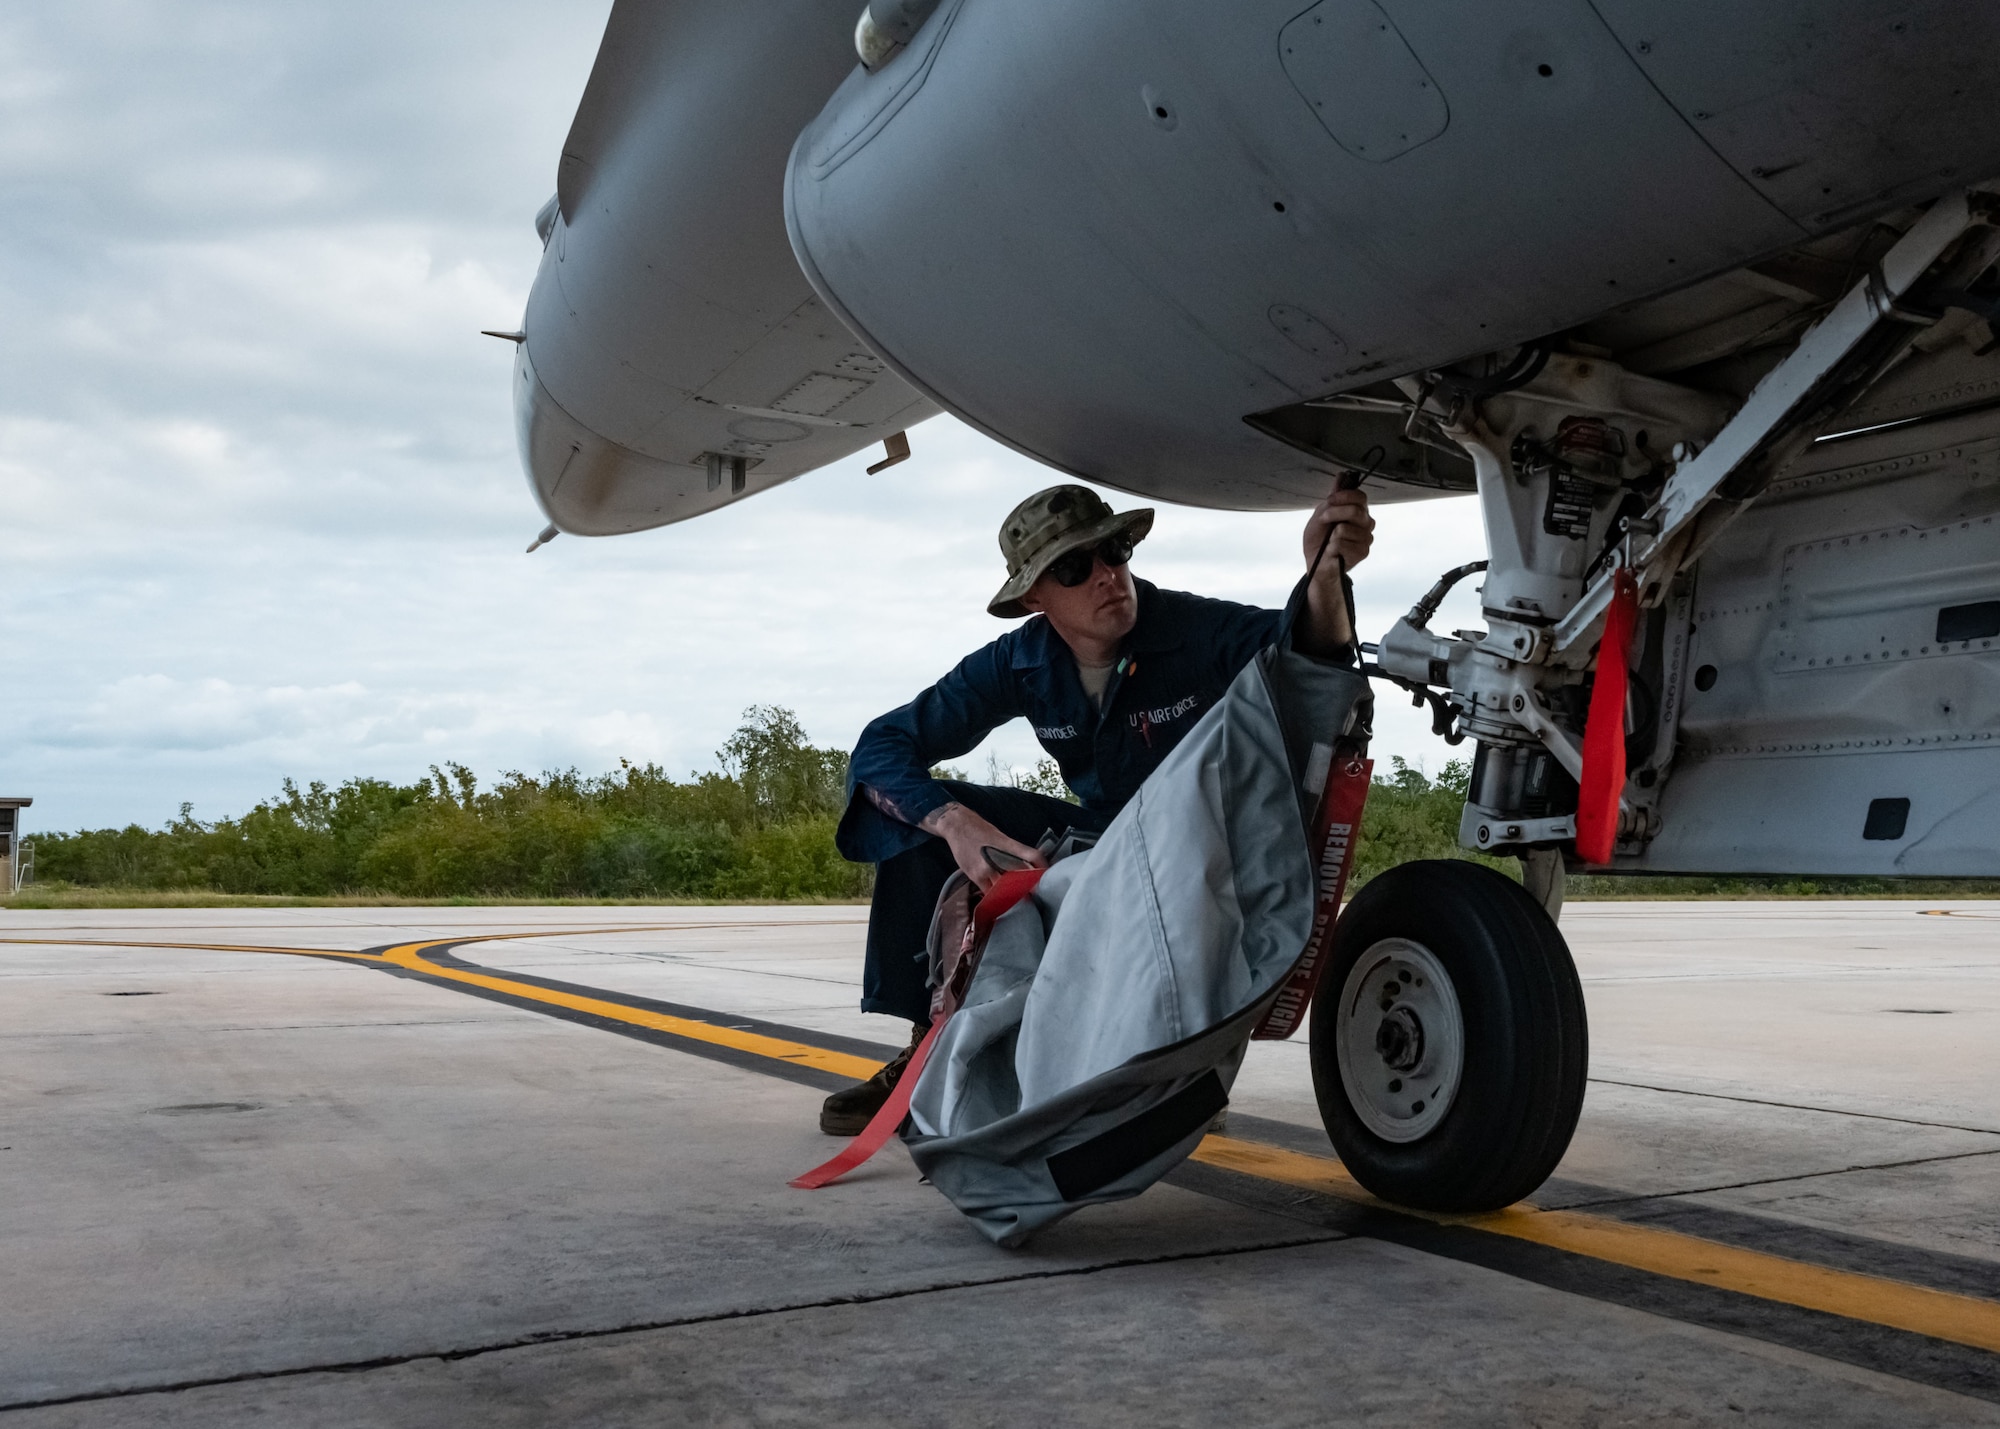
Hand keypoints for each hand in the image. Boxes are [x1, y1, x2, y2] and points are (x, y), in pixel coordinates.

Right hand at [919, 802, 1045, 891]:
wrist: (958, 826)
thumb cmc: (982, 830)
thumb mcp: (1001, 837)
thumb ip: (1013, 852)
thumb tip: (1028, 866)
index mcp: (1009, 845)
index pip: (1032, 856)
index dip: (1043, 867)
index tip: (1048, 875)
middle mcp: (999, 858)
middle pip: (1021, 877)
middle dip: (1029, 887)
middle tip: (1036, 895)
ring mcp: (987, 869)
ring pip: (1005, 888)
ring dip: (1013, 895)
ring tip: (1020, 901)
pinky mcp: (975, 876)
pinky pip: (990, 893)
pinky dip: (997, 897)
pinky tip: (1001, 900)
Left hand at [1302, 486, 1373, 574]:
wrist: (1316, 562)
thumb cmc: (1319, 539)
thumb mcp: (1321, 514)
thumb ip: (1333, 498)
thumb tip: (1342, 476)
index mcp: (1358, 511)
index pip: (1360, 496)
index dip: (1344, 496)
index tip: (1329, 500)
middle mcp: (1366, 523)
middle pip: (1356, 511)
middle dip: (1334, 514)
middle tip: (1323, 521)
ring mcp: (1366, 538)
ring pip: (1346, 529)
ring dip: (1330, 535)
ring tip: (1328, 541)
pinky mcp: (1362, 552)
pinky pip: (1342, 543)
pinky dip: (1331, 547)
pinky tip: (1332, 551)